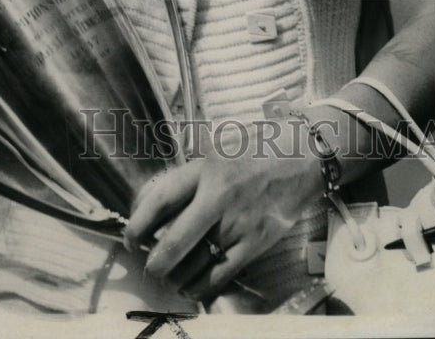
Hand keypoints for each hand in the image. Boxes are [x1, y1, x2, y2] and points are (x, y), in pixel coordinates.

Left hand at [124, 121, 322, 303]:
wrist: (304, 154)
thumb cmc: (259, 148)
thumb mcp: (219, 147)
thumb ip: (192, 173)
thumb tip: (159, 200)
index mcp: (207, 168)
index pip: (163, 199)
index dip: (139, 222)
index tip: (130, 236)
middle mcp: (220, 196)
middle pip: (177, 239)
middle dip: (156, 260)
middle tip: (148, 266)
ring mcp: (240, 222)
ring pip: (198, 262)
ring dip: (177, 276)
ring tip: (169, 277)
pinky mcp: (257, 241)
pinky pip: (223, 274)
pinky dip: (203, 286)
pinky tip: (192, 287)